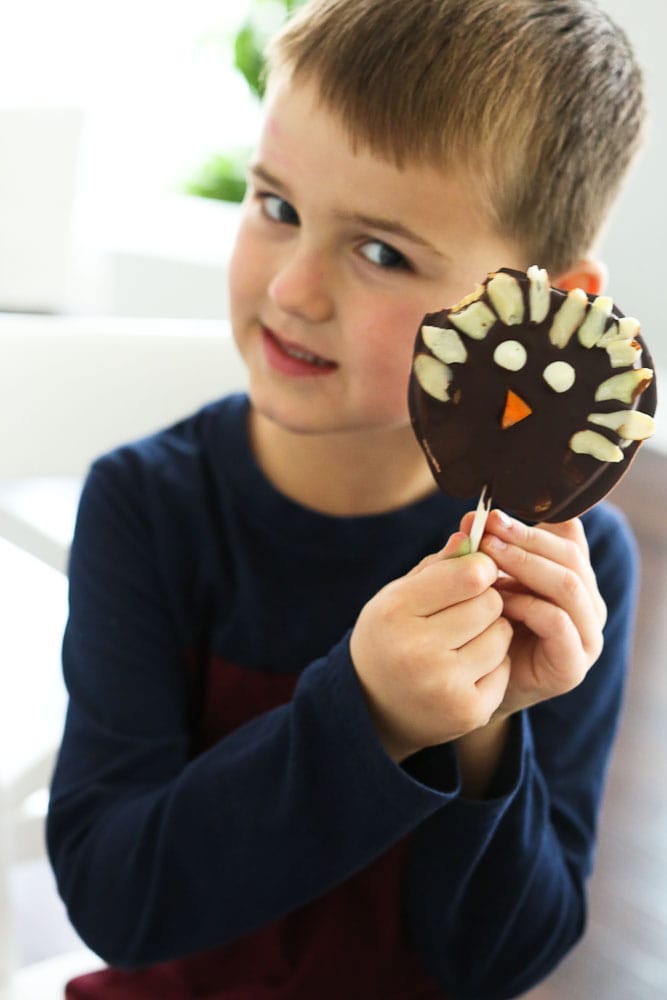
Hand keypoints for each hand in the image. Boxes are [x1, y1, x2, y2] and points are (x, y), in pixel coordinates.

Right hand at [350, 532, 512, 760]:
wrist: (372, 707)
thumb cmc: (389, 638)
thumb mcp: (397, 596)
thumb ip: (436, 567)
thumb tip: (472, 534)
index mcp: (395, 612)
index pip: (469, 575)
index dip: (480, 568)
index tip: (475, 573)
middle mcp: (418, 650)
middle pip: (490, 603)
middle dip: (485, 600)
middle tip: (465, 610)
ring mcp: (445, 686)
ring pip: (502, 635)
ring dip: (492, 631)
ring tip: (465, 640)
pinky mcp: (469, 711)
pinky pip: (504, 668)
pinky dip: (492, 664)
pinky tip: (466, 668)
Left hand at [463, 510, 606, 716]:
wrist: (471, 687)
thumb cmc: (477, 627)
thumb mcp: (478, 582)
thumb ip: (481, 552)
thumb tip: (472, 517)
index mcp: (573, 578)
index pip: (567, 537)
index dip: (530, 524)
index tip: (490, 517)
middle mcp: (587, 605)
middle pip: (570, 557)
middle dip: (524, 541)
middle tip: (486, 534)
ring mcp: (586, 637)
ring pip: (569, 586)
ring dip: (525, 567)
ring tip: (487, 560)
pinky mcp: (573, 665)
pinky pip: (558, 623)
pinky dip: (528, 605)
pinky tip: (497, 602)